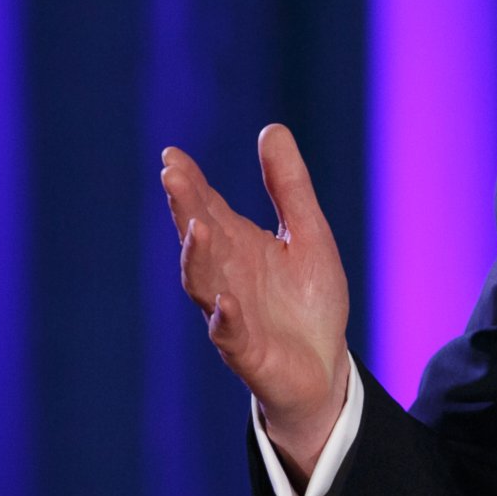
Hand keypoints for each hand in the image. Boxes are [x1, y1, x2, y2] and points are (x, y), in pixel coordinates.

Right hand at [160, 125, 352, 480]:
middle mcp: (225, 276)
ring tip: (197, 227)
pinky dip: (225, 318)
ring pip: (204, 284)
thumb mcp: (307, 232)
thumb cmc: (308, 299)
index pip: (206, 207)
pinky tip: (225, 302)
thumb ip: (289, 186)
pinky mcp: (246, 351)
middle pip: (198, 238)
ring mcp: (231, 314)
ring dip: (197, 257)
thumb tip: (271, 128)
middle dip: (185, 208)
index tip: (172, 155)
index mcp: (236, 245)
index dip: (189, 183)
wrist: (324, 366)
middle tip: (173, 176)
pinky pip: (229, 335)